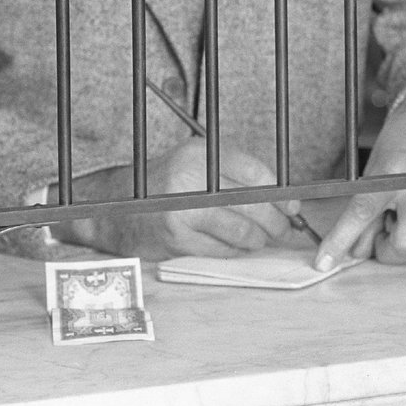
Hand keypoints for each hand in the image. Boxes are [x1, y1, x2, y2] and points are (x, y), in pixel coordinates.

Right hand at [60, 145, 314, 259]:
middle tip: (285, 229)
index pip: (257, 173)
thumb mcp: (195, 164)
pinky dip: (235, 251)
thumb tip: (281, 197)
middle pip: (254, 205)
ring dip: (258, 240)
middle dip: (277, 221)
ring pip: (241, 232)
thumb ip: (233, 174)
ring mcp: (183, 211)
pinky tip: (236, 247)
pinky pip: (221, 251)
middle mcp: (192, 179)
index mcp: (200, 154)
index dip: (281, 194)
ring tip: (261, 238)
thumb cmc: (164, 186)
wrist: (113, 207)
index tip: (292, 207)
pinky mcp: (177, 240)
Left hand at [314, 92, 405, 270]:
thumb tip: (358, 251)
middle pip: (404, 246)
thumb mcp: (376, 169)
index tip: (324, 262)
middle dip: (388, 249)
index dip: (340, 242)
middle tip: (387, 229)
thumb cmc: (405, 140)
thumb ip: (366, 210)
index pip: (361, 214)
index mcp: (393, 172)